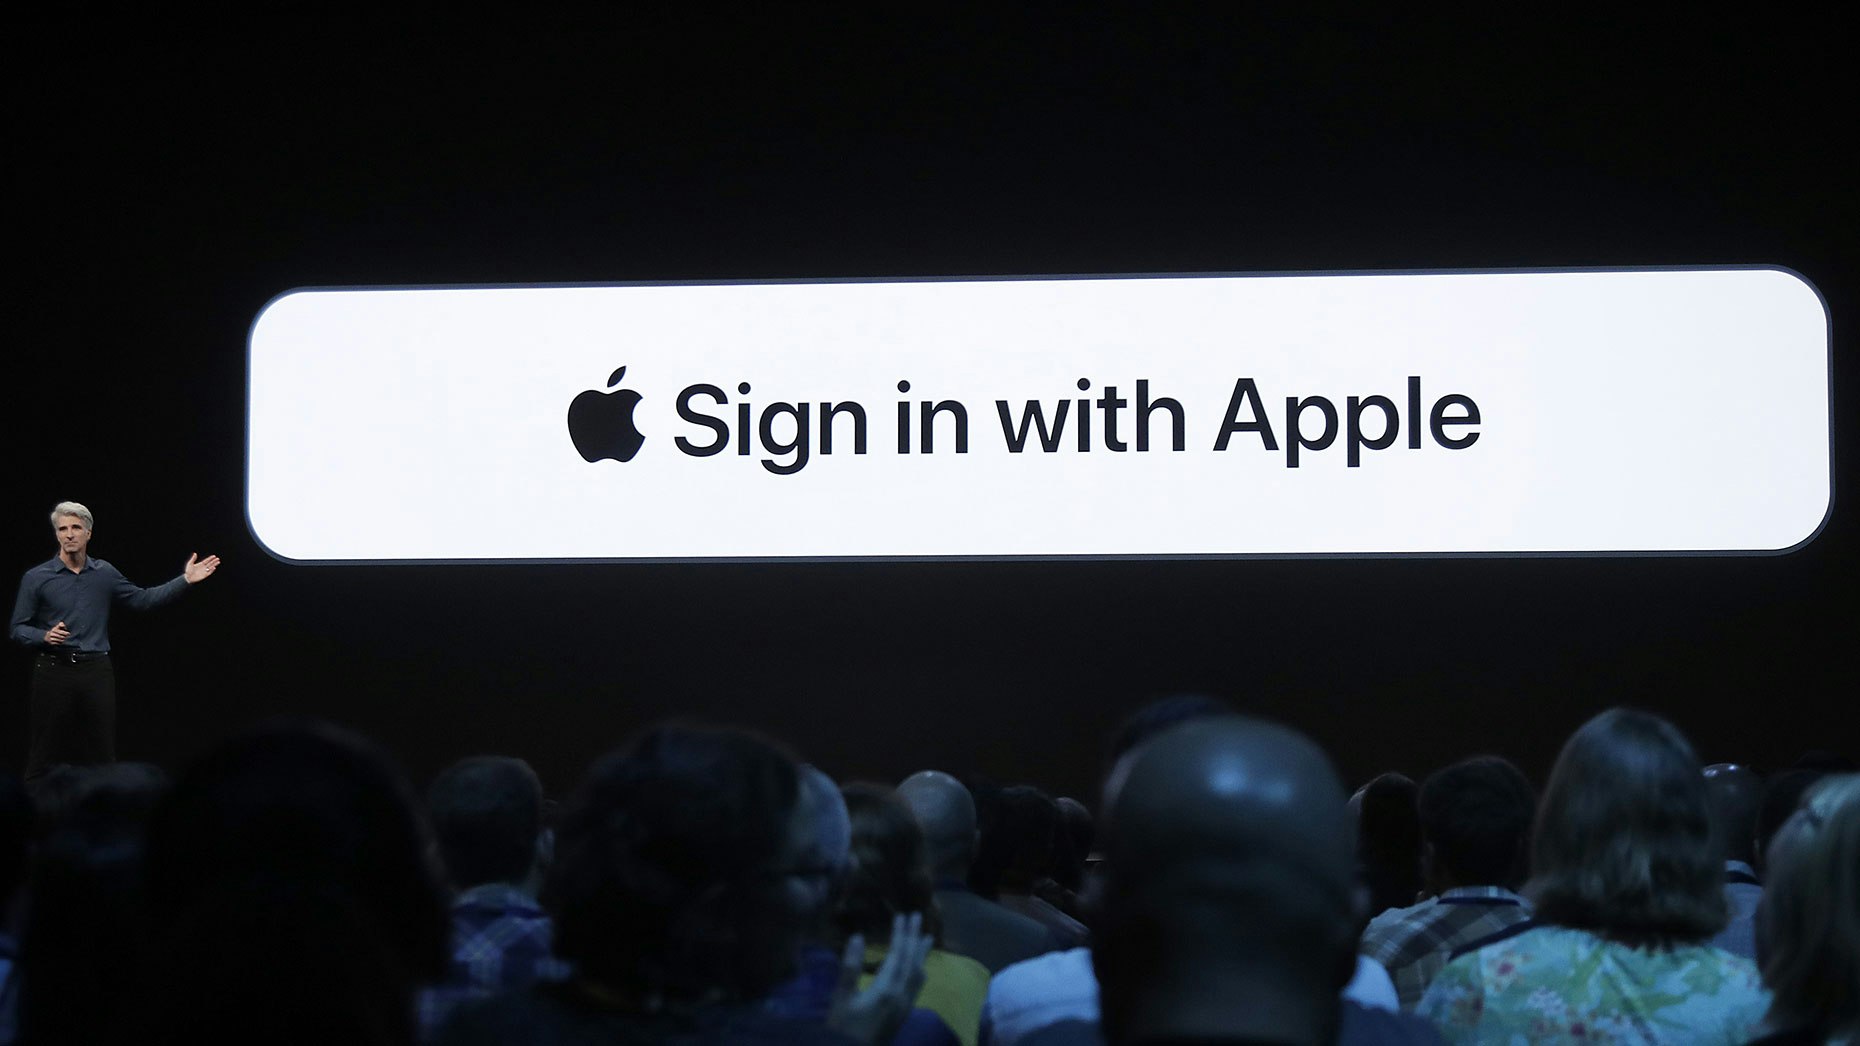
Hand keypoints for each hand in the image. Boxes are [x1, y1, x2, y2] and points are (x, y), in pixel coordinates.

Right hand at [45, 621, 69, 645]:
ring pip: (60, 640)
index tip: (69, 633)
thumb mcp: (58, 627)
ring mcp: (51, 639)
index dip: (65, 633)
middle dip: (65, 637)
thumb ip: (61, 624)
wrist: (48, 637)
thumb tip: (62, 625)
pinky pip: (58, 643)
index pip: (61, 632)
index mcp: (54, 629)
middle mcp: (51, 634)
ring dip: (63, 640)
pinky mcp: (51, 643)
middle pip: (61, 637)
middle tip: (66, 636)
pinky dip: (60, 642)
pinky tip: (60, 641)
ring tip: (63, 639)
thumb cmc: (56, 631)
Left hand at [183, 553, 220, 583]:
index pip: (207, 560)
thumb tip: (195, 553)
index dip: (210, 558)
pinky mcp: (205, 575)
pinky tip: (214, 567)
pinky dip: (212, 570)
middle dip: (214, 561)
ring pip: (211, 567)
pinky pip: (209, 572)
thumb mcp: (190, 563)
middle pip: (210, 563)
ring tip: (218, 562)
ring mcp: (204, 571)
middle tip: (218, 558)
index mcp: (200, 564)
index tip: (214, 556)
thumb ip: (193, 559)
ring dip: (214, 564)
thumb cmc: (188, 570)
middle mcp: (203, 567)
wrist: (188, 577)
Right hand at [827, 912, 932, 1044]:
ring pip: (918, 974)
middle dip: (914, 938)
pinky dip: (920, 970)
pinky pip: (917, 986)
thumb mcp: (841, 997)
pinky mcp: (904, 1014)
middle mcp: (901, 995)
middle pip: (912, 961)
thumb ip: (850, 967)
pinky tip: (920, 969)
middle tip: (919, 916)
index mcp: (886, 989)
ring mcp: (905, 1006)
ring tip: (927, 937)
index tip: (903, 915)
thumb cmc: (843, 1027)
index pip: (897, 954)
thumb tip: (857, 937)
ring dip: (921, 953)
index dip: (901, 934)